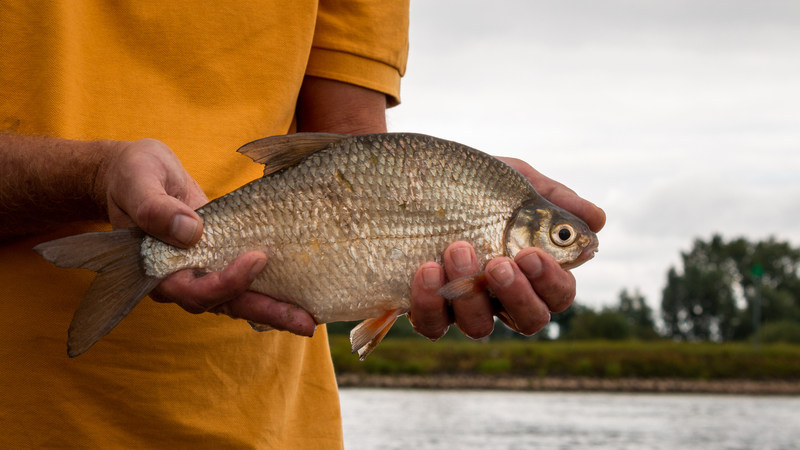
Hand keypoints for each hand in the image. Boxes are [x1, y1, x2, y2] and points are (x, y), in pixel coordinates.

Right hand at [98, 139, 316, 335]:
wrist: (137, 173)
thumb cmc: (133, 175)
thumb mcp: (138, 182)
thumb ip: (154, 208)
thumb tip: (190, 231)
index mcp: (157, 268)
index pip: (194, 289)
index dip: (227, 282)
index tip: (257, 258)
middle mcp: (182, 278)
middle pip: (226, 304)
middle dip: (267, 312)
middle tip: (305, 322)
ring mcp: (203, 271)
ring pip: (239, 299)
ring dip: (275, 309)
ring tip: (310, 319)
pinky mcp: (220, 259)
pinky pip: (247, 281)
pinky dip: (272, 290)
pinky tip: (300, 297)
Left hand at [409, 157, 604, 340]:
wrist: (415, 179)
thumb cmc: (473, 184)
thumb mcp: (513, 181)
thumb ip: (552, 198)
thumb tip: (598, 220)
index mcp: (531, 270)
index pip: (558, 294)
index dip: (551, 282)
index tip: (529, 254)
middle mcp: (502, 295)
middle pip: (531, 321)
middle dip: (518, 295)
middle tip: (498, 264)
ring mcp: (464, 305)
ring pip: (480, 328)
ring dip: (471, 295)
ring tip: (456, 250)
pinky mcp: (427, 308)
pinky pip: (433, 325)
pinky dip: (430, 303)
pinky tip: (427, 269)